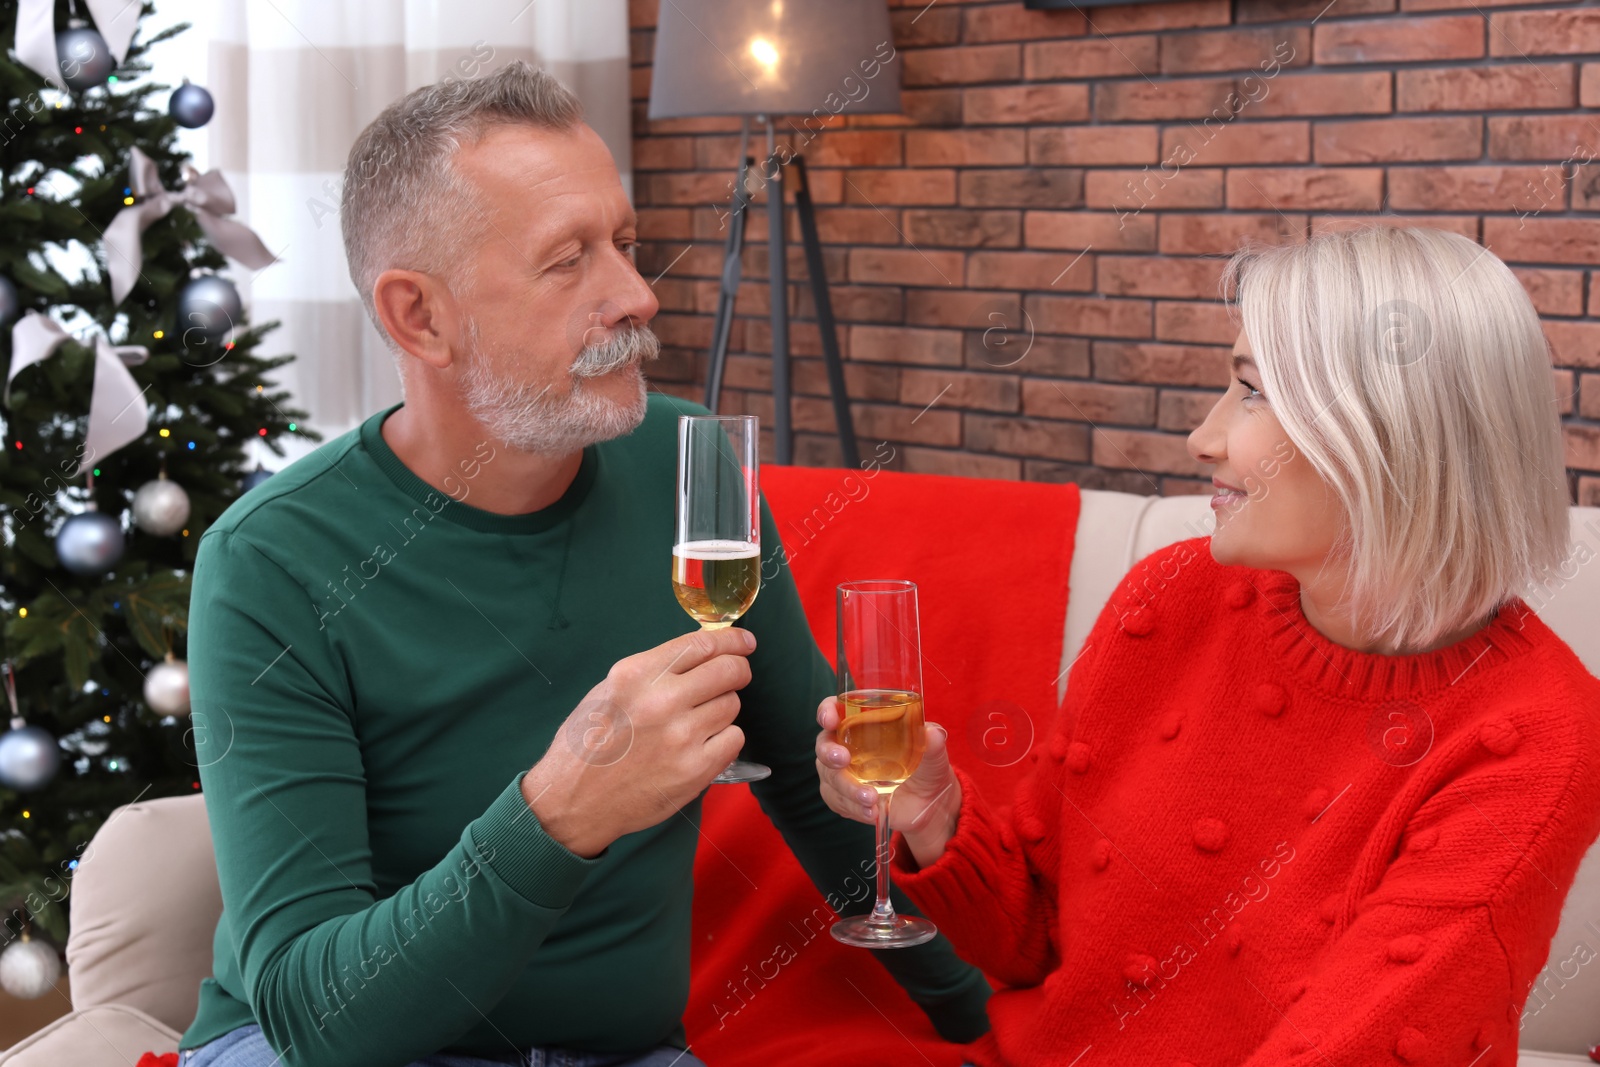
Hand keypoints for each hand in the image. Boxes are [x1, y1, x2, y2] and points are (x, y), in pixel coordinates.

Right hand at [522, 627, 754, 857]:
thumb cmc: (587, 743)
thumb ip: (654, 670)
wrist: (574, 801)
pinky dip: (724, 738)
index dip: (732, 640)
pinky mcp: (695, 770)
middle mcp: (661, 701)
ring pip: (732, 705)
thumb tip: (702, 651)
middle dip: (738, 670)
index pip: (701, 645)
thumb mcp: (610, 690)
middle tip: (736, 675)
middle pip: (728, 671)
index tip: (745, 642)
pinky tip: (702, 744)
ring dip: (723, 707)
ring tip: (698, 719)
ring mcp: (681, 737)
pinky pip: (734, 739)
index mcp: (636, 675)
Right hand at [814, 695, 960, 867]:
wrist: (929, 803)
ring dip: (848, 789)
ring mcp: (844, 773)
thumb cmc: (927, 767)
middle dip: (828, 752)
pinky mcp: (846, 798)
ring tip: (871, 799)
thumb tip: (933, 733)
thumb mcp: (934, 754)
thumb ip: (933, 742)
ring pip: (830, 778)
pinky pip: (838, 801)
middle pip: (824, 744)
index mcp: (864, 724)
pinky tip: (871, 812)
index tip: (830, 720)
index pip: (836, 709)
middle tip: (843, 760)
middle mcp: (848, 746)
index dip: (827, 711)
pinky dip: (853, 807)